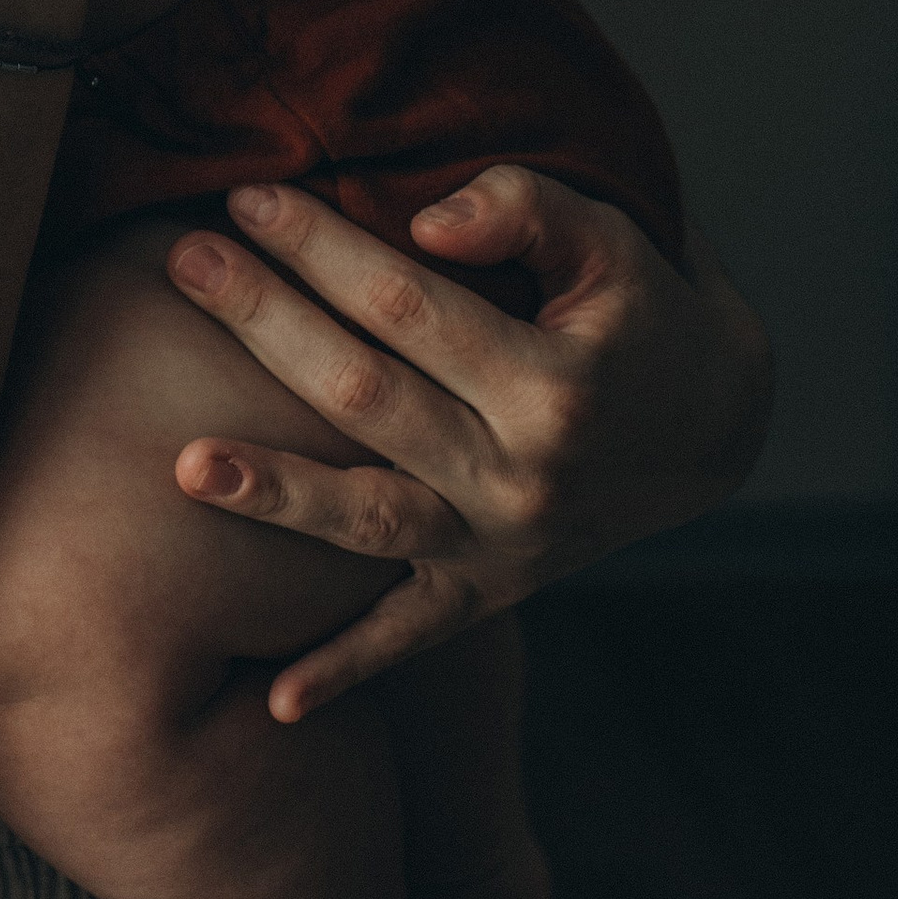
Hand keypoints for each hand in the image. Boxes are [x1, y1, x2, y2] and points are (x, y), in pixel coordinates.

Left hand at [164, 169, 773, 716]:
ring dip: (274, 493)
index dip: (324, 246)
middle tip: (181, 260)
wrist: (715, 427)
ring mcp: (502, 545)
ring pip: (367, 519)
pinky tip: (272, 703)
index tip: (248, 195)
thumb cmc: (644, 312)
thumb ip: (526, 209)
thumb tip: (422, 221)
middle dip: (266, 323)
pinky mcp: (489, 591)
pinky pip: (409, 638)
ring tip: (182, 463)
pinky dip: (344, 671)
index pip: (410, 304)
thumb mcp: (616, 240)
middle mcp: (524, 476)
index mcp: (556, 386)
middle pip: (366, 396)